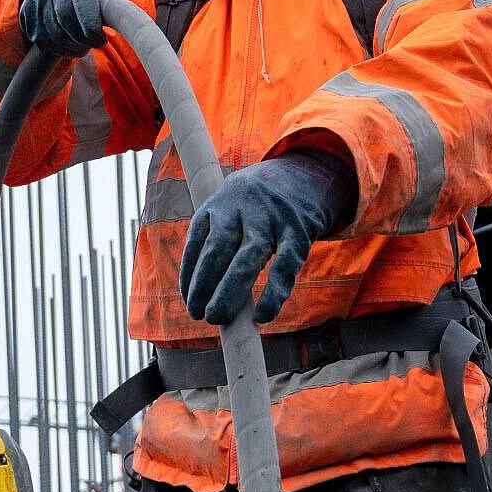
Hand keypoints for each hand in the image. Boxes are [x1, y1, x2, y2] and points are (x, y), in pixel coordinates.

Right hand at [17, 0, 108, 59]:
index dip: (90, 21)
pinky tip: (70, 46)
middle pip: (65, 16)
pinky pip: (40, 39)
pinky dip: (58, 49)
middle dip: (83, 38)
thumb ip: (117, 6)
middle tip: (97, 43)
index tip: (101, 39)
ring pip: (52, 32)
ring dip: (71, 46)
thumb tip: (125, 24)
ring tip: (84, 45)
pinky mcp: (26, 10)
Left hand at [179, 150, 356, 323]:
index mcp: (217, 205)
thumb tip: (203, 296)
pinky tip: (262, 315)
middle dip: (204, 284)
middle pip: (217, 250)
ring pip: (248, 258)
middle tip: (197, 314)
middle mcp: (240, 210)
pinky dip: (273, 292)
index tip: (188, 302)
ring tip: (217, 317)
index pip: (196, 244)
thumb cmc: (254, 207)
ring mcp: (270, 220)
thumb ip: (215, 243)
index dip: (189, 276)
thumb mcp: (228, 209)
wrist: (303, 173)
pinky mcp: (298, 233)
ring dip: (230, 290)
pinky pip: (284, 265)